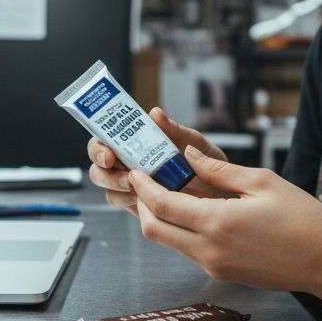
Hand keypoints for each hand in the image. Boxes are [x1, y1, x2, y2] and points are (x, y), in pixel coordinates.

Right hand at [87, 108, 229, 214]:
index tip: (108, 155)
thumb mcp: (194, 143)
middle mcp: (129, 163)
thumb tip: (155, 113)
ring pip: (108, 190)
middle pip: (98, 168)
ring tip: (139, 190)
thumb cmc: (206, 163)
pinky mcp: (139, 206)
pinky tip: (146, 202)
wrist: (223, 191)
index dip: (98, 148)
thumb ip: (173, 129)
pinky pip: (125, 207)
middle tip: (126, 178)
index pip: (104, 140)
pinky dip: (132, 205)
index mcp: (136, 142)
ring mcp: (132, 186)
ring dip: (118, 190)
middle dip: (105, 174)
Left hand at [128, 145, 321, 297]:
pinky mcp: (222, 273)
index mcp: (218, 223)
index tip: (136, 169)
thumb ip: (219, 170)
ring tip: (167, 190)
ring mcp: (214, 266)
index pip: (162, 205)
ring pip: (169, 241)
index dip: (143, 186)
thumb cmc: (304, 219)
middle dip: (143, 204)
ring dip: (161, 217)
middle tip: (146, 180)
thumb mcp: (262, 182)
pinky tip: (190, 210)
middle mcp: (209, 250)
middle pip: (155, 229)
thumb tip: (187, 156)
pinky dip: (180, 230)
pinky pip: (188, 250)